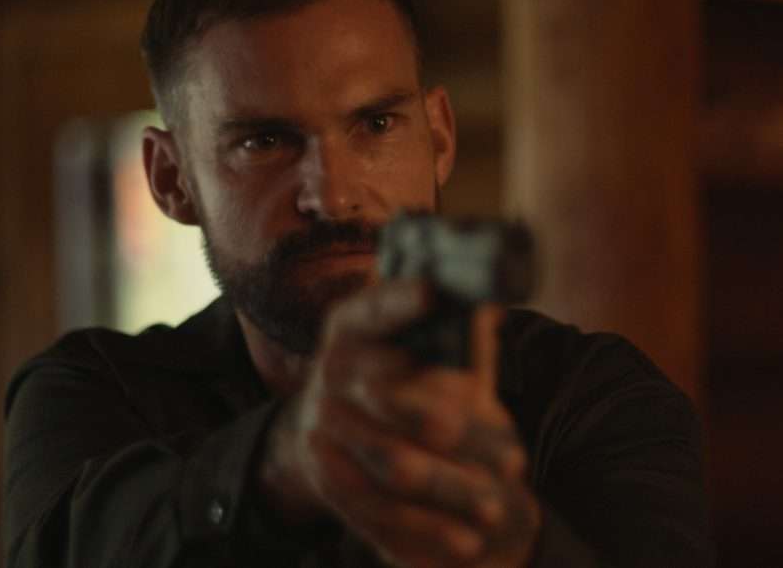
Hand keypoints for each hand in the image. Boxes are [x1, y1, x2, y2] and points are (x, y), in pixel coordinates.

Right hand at [260, 281, 540, 566]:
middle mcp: (332, 370)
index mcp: (353, 326)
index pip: (373, 310)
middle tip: (508, 457)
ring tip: (497, 504)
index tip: (433, 294)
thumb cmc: (406, 378)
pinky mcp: (329, 478)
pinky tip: (467, 539)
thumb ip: (458, 331)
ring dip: (451, 488)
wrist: (341, 428)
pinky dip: (428, 528)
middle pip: (389, 398)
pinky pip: (379, 511)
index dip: (399, 303)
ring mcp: (324, 427)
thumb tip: (490, 305)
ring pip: (393, 464)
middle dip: (453, 429)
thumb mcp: (427, 350)